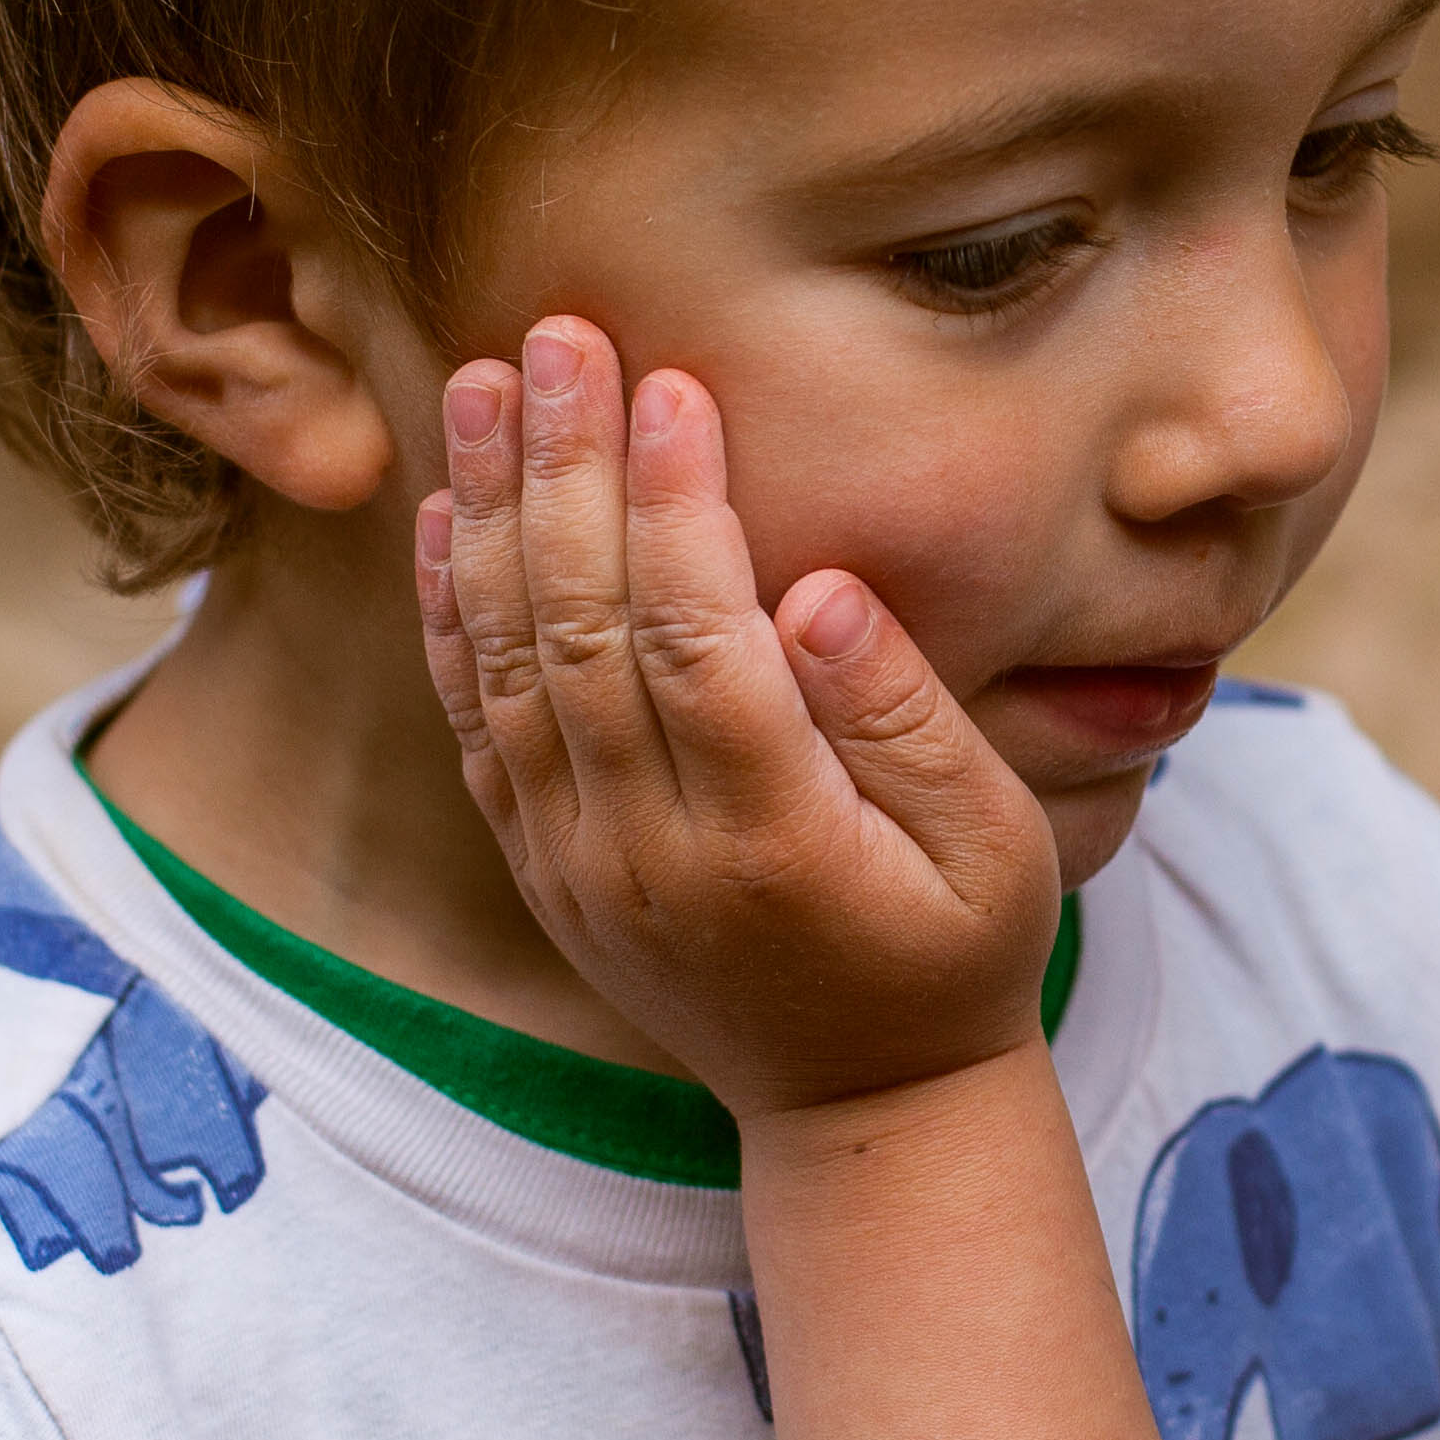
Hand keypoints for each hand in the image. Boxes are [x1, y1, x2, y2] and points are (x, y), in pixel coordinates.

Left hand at [415, 317, 1065, 1120]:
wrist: (862, 1107)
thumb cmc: (957, 953)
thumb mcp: (994, 846)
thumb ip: (904, 719)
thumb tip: (815, 587)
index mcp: (772, 838)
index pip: (694, 640)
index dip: (672, 504)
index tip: (670, 379)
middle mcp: (650, 851)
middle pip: (580, 629)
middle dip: (565, 467)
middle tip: (555, 333)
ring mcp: (580, 862)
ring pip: (507, 662)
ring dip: (488, 513)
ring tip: (479, 381)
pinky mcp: (544, 865)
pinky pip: (476, 722)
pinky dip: (451, 612)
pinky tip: (445, 512)